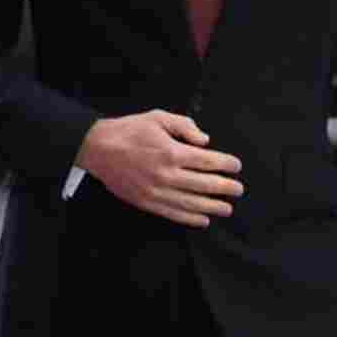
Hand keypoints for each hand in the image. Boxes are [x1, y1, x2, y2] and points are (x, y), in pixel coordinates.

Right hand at [76, 111, 242, 227]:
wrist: (98, 148)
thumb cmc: (129, 130)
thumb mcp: (158, 117)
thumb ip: (184, 125)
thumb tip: (205, 141)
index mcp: (171, 152)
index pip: (207, 161)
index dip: (226, 164)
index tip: (236, 166)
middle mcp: (167, 174)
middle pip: (204, 184)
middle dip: (225, 188)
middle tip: (238, 190)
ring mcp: (157, 191)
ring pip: (192, 203)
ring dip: (212, 207)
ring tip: (227, 208)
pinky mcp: (146, 202)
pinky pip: (173, 214)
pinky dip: (190, 219)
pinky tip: (203, 219)